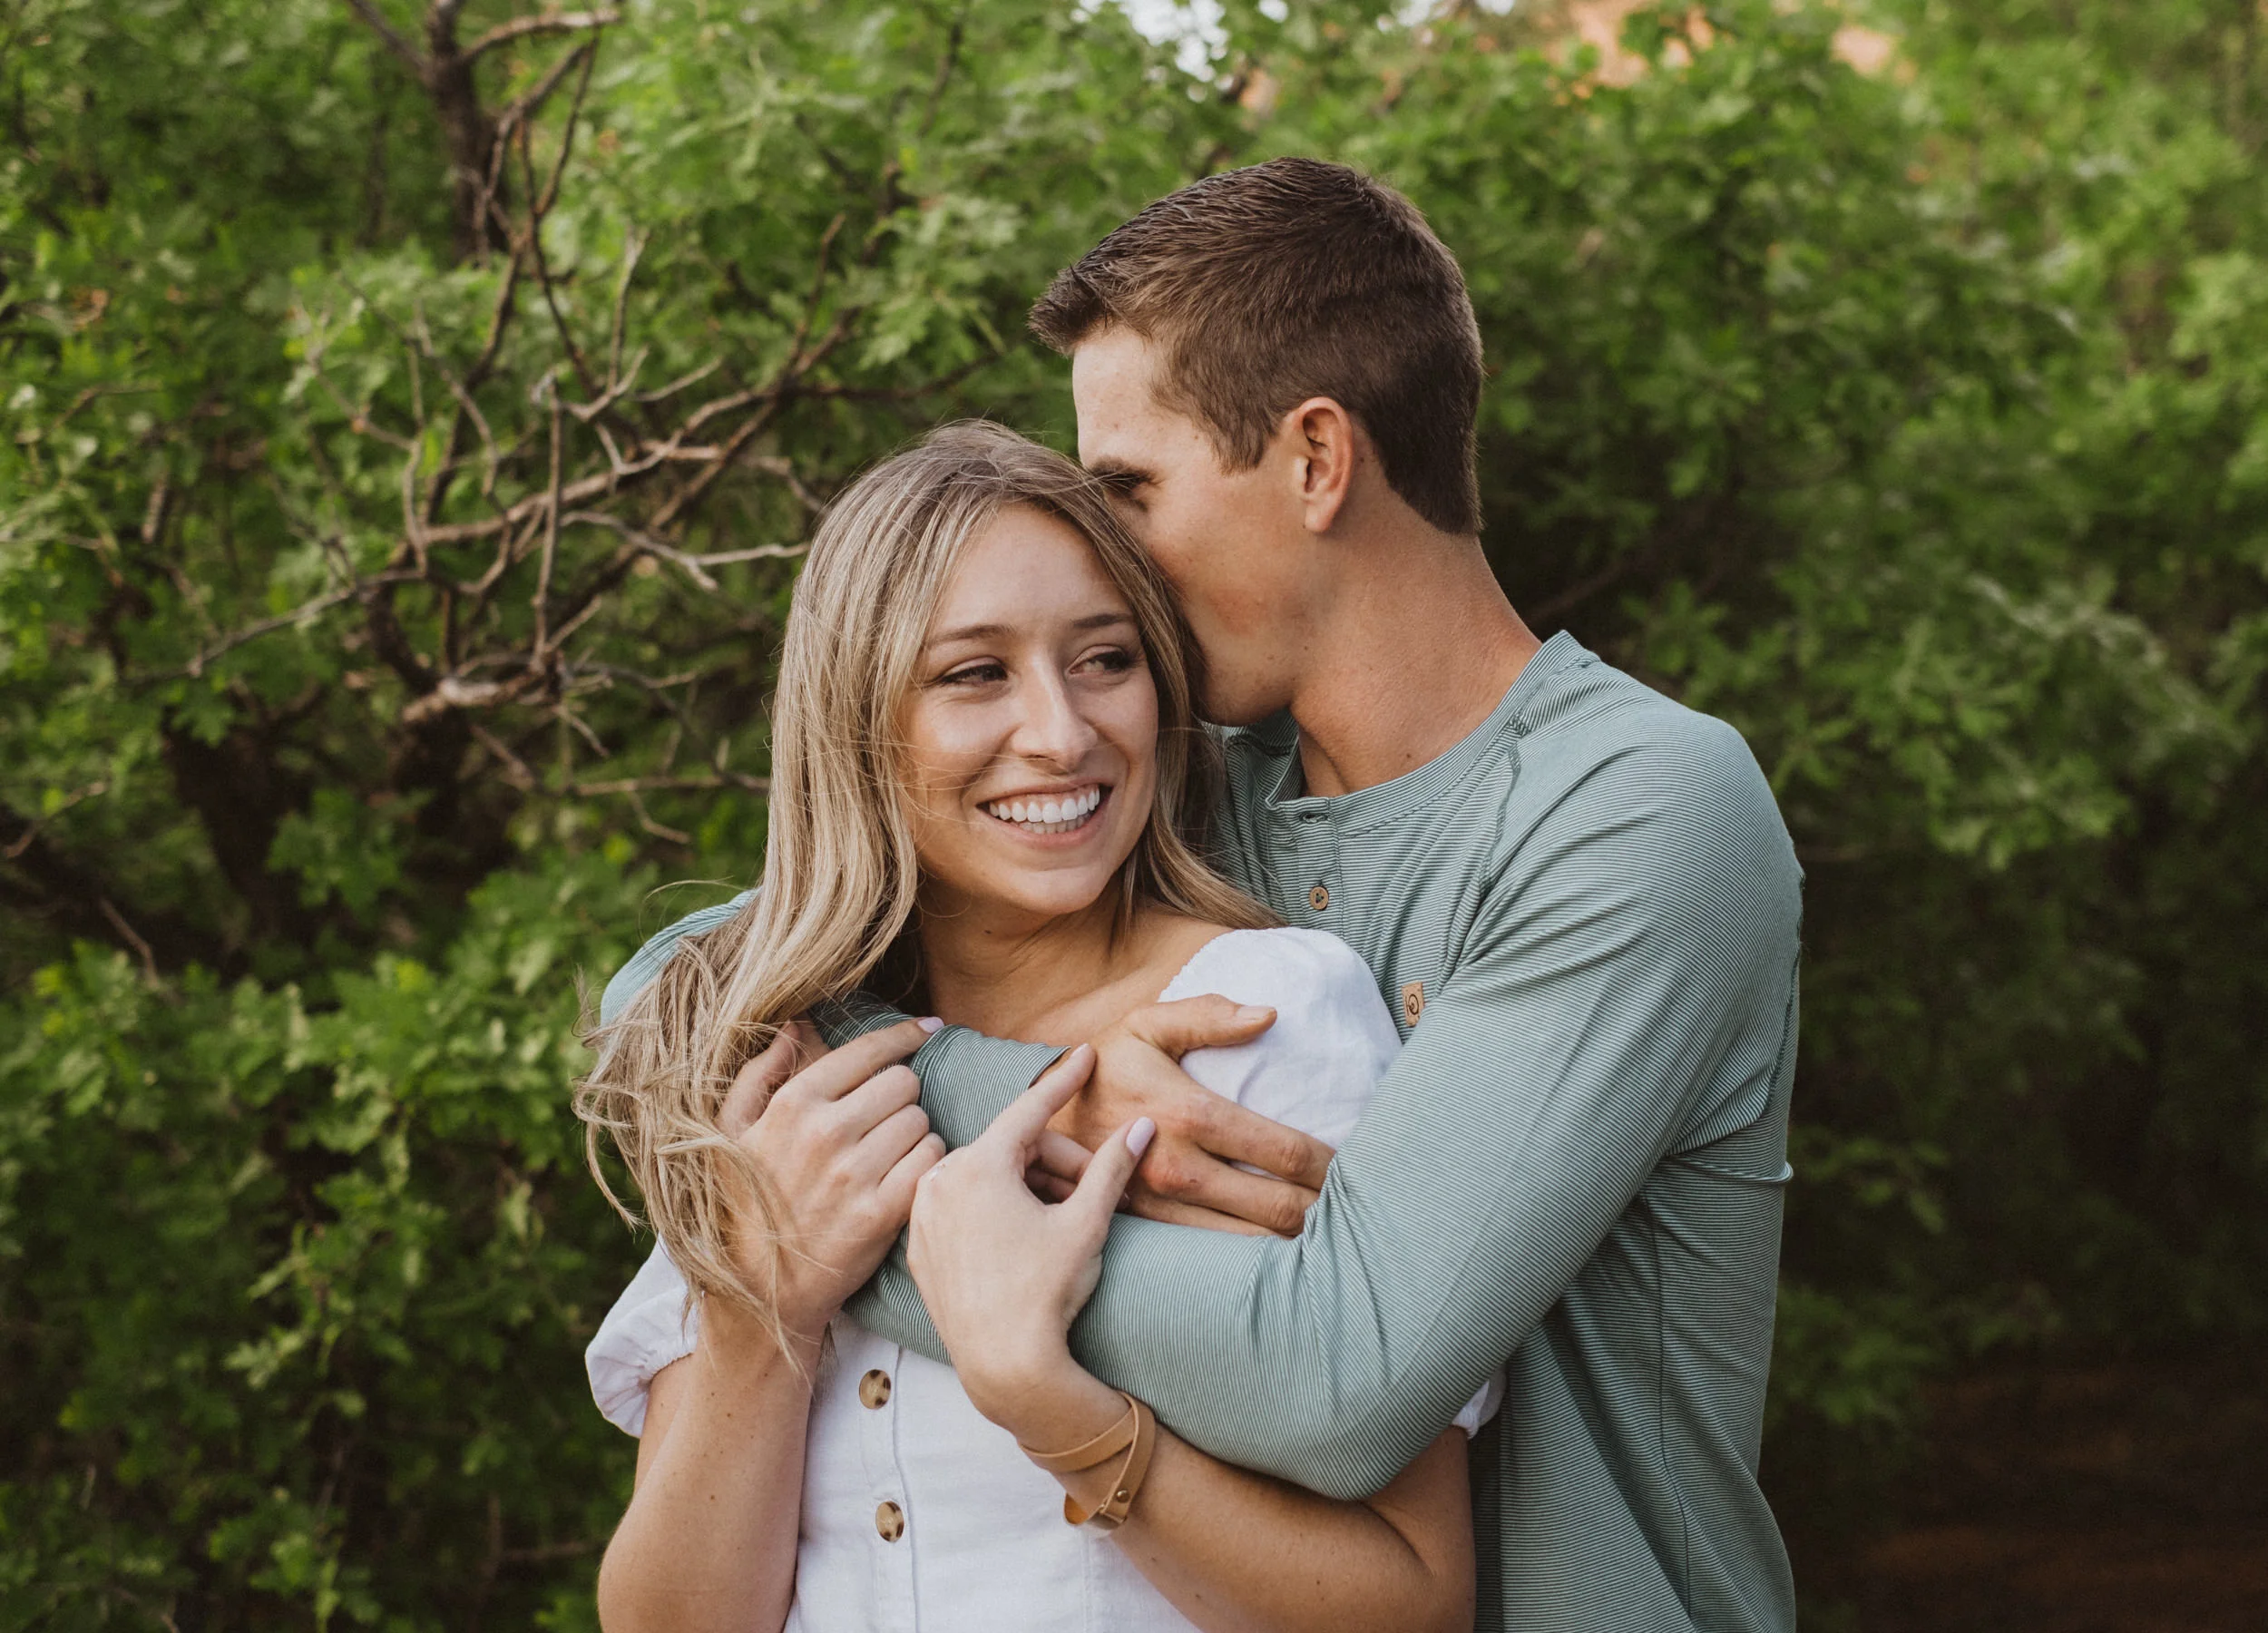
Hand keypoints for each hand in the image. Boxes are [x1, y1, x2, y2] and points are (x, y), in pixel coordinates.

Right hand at [717, 1016, 945, 1349]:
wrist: (758, 1287)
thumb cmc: (745, 1203)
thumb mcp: (730, 1133)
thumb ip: (759, 1074)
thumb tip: (792, 1025)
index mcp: (792, 1104)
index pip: (868, 1051)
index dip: (903, 1037)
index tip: (925, 1030)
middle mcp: (825, 1133)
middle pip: (903, 1083)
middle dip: (901, 1095)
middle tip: (888, 1117)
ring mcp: (854, 1174)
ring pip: (921, 1121)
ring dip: (915, 1131)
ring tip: (892, 1151)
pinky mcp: (880, 1212)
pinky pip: (931, 1160)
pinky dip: (928, 1163)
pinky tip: (907, 1173)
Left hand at [908, 1044, 1153, 1435]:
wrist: (1004, 1367)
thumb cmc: (1046, 1293)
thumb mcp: (1086, 1223)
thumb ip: (1111, 1167)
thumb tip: (1141, 1126)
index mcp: (978, 1166)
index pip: (1030, 1109)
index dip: (1063, 1083)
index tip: (1084, 1056)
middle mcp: (940, 1181)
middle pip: (1011, 1148)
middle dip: (1056, 1162)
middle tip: (1094, 1190)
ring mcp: (924, 1215)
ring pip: (985, 1177)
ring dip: (1028, 1186)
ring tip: (1062, 1218)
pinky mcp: (919, 1248)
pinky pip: (961, 1208)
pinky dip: (995, 1210)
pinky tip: (1025, 1237)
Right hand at [1052, 995, 1334, 1235]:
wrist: (1034, 1117)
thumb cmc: (1103, 1063)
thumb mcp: (1146, 1023)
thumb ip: (1209, 1015)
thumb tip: (1269, 1014)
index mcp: (1186, 1112)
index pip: (1278, 1149)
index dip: (1327, 1162)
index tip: (1356, 1164)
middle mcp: (1176, 1166)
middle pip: (1273, 1205)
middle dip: (1322, 1209)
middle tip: (1357, 1206)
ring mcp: (1160, 1205)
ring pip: (1247, 1240)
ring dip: (1293, 1239)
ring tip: (1329, 1232)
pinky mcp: (1148, 1227)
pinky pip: (1213, 1251)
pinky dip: (1253, 1254)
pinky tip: (1280, 1249)